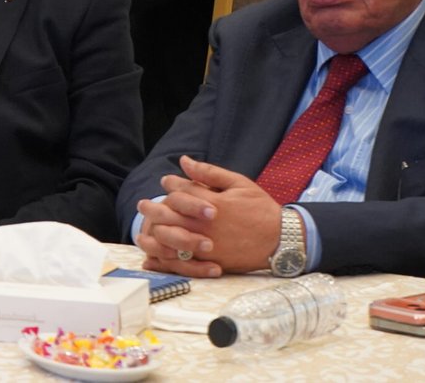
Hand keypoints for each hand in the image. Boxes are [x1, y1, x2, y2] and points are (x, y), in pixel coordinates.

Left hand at [134, 156, 281, 277]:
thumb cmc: (261, 208)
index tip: (165, 182)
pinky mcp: (212, 262)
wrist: (281, 239)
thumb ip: (209, 173)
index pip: (183, 191)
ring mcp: (209, 246)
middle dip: (154, 209)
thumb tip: (184, 160)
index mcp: (214, 203)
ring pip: (173, 240)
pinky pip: (183, 262)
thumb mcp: (239, 183)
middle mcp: (207, 225)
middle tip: (143, 205)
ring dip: (155, 233)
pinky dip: (166, 259)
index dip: (172, 185)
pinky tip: (154, 255)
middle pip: (172, 216)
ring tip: (144, 230)